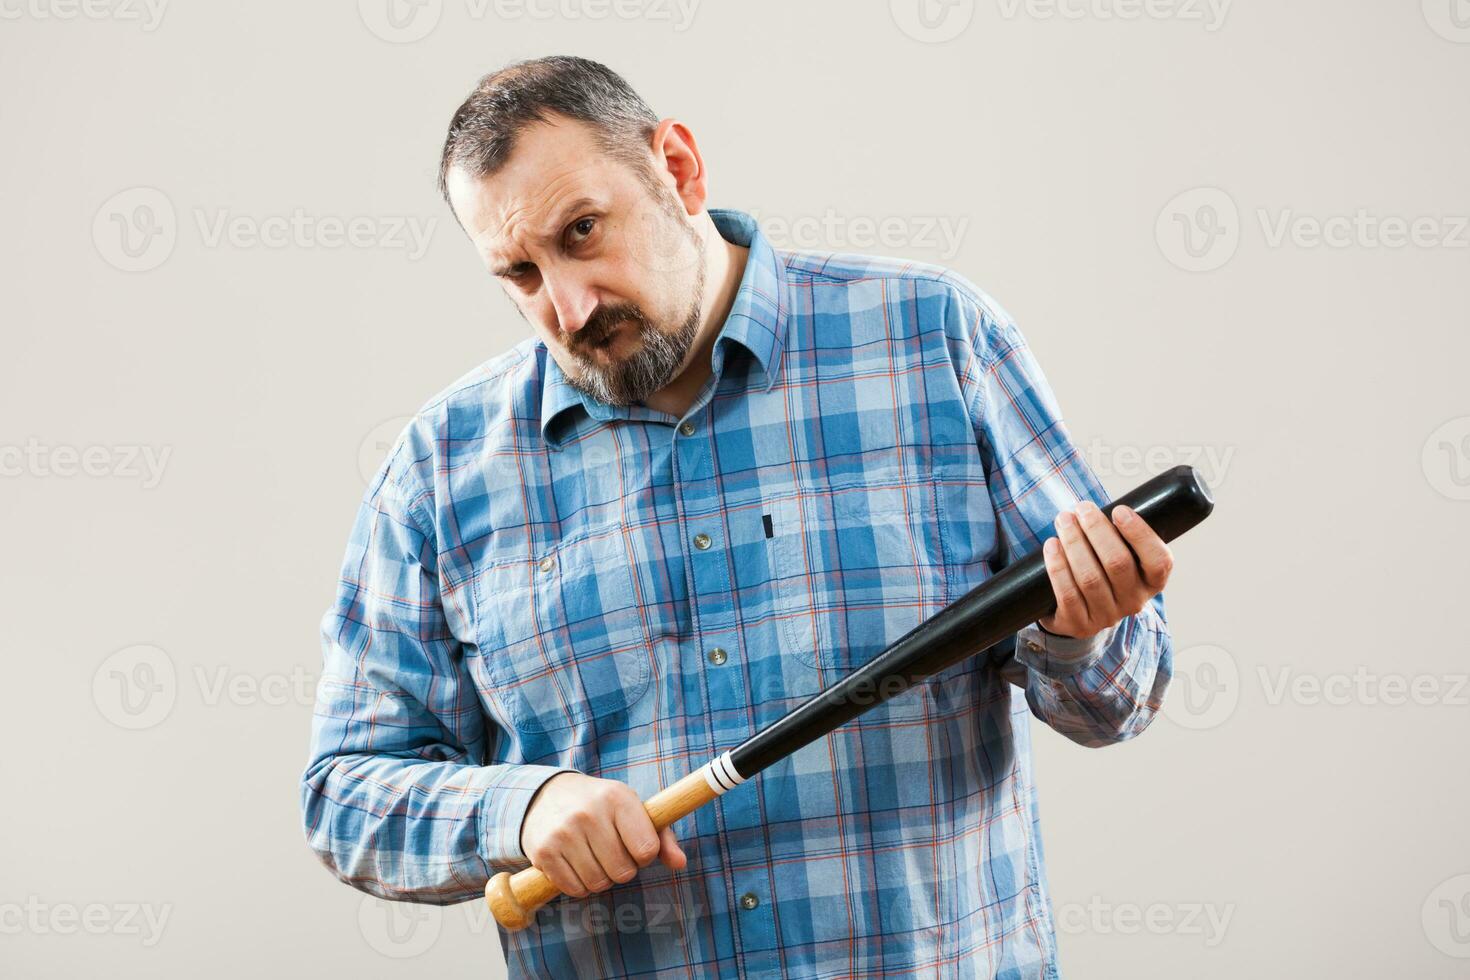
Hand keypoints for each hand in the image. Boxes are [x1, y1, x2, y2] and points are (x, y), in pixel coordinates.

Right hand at [519, 771, 686, 897]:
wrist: (548, 795)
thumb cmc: (603, 807)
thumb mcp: (633, 810)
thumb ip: (662, 838)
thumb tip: (681, 863)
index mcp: (617, 798)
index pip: (647, 850)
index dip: (645, 856)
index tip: (635, 845)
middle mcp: (588, 813)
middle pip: (623, 872)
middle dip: (622, 869)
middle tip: (612, 852)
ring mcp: (563, 833)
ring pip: (598, 884)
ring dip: (600, 878)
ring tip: (594, 857)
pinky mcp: (543, 852)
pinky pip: (574, 889)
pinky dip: (579, 885)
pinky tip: (576, 864)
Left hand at [1037, 500, 1173, 639]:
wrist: (1079, 611)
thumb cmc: (1102, 570)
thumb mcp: (1122, 555)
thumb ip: (1120, 534)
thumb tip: (1099, 504)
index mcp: (1152, 582)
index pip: (1159, 561)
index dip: (1140, 534)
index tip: (1119, 510)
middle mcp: (1133, 601)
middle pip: (1117, 563)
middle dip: (1096, 530)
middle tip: (1081, 509)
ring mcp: (1106, 616)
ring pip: (1090, 578)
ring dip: (1074, 544)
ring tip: (1064, 521)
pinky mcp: (1078, 624)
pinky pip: (1068, 594)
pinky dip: (1058, 567)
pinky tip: (1051, 546)